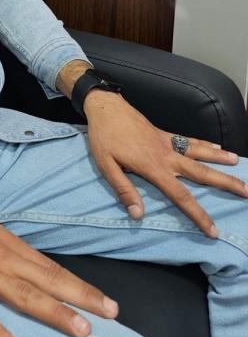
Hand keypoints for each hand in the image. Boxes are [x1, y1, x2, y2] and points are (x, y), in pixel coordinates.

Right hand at [0, 185, 118, 336]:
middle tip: (111, 313)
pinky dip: (0, 334)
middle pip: (50, 281)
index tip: (105, 302)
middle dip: (82, 298)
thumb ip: (7, 250)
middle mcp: (6, 260)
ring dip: (55, 312)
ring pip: (26, 296)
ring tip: (80, 329)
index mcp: (13, 246)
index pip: (54, 270)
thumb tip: (24, 264)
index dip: (81, 287)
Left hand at [84, 91, 247, 236]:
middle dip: (225, 183)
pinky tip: (216, 146)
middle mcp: (165, 155)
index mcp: (153, 167)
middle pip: (201, 172)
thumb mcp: (106, 165)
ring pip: (199, 152)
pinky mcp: (163, 133)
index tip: (213, 230)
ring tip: (239, 164)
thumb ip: (123, 190)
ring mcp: (166, 142)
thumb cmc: (103, 137)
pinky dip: (204, 144)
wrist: (105, 106)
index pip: (180, 196)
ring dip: (220, 159)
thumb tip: (138, 214)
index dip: (198, 214)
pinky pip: (188, 140)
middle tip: (246, 191)